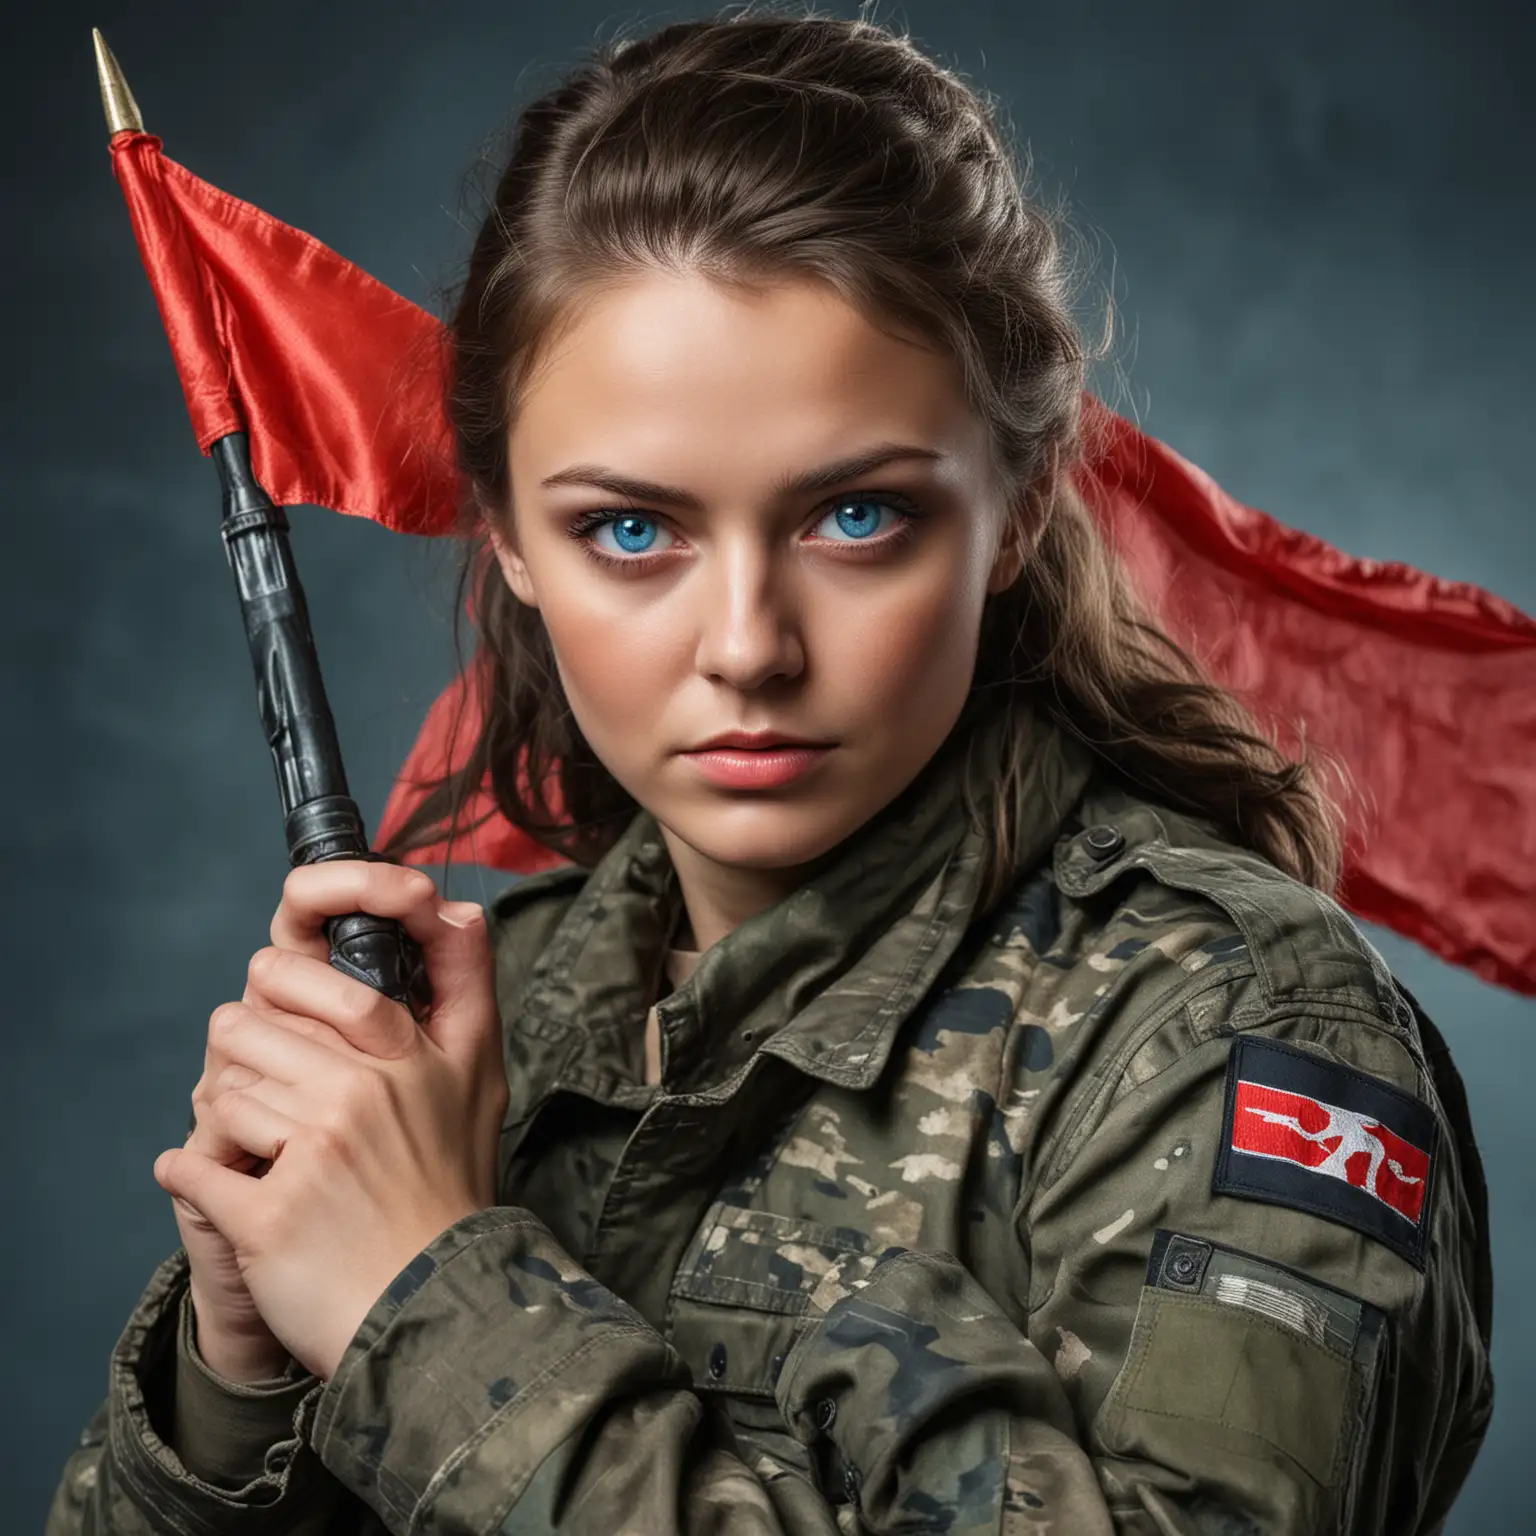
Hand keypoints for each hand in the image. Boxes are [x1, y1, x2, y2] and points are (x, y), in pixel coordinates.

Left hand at [155, 861, 507, 1380]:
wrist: (436, 1307)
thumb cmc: (448, 1187)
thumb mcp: (477, 1075)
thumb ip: (463, 983)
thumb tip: (450, 905)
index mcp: (408, 1056)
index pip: (322, 979)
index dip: (284, 981)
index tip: (279, 994)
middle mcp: (362, 1094)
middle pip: (248, 1025)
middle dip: (246, 1050)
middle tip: (273, 1088)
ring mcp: (313, 1154)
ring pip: (218, 1092)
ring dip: (230, 1121)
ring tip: (269, 1150)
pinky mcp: (268, 1216)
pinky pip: (188, 1165)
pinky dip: (194, 1176)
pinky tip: (235, 1188)